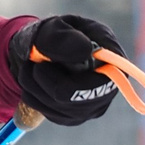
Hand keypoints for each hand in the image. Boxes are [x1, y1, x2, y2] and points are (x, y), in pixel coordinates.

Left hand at [9, 14, 125, 125]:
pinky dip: (31, 93)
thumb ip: (65, 37)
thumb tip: (86, 51)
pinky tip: (35, 80)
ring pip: (52, 105)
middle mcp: (107, 89)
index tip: (40, 63)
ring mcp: (90, 107)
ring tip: (31, 65)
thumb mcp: (56, 27)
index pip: (97, 84)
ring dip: (31, 83)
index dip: (66, 77)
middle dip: (41, 78)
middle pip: (67, 97)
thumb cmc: (54, 35)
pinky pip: (44, 110)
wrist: (42, 49)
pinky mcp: (72, 117)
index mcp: (114, 63)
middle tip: (31, 62)